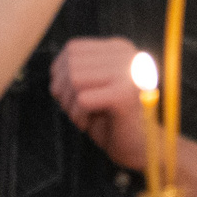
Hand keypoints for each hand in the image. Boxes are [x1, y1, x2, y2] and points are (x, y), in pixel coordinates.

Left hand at [50, 36, 149, 171]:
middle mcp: (128, 55)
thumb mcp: (94, 88)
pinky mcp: (125, 95)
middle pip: (72, 63)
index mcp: (120, 49)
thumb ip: (78, 70)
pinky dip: (78, 116)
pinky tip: (88, 125)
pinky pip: (82, 100)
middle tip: (73, 110)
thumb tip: (54, 69)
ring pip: (75, 79)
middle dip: (63, 91)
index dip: (60, 73)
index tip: (67, 95)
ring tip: (82, 118)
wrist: (142, 148)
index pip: (73, 48)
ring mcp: (129, 73)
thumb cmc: (113, 119)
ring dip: (69, 105)